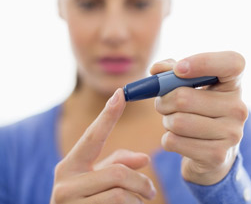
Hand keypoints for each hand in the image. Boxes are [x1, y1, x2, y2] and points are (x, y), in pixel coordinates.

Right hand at [50, 89, 155, 203]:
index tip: (120, 93)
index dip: (108, 115)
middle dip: (142, 184)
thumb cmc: (86, 203)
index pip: (92, 136)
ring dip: (138, 200)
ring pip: (122, 195)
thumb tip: (144, 158)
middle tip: (151, 191)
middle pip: (119, 173)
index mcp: (69, 167)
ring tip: (140, 203)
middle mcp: (65, 184)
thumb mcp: (97, 182)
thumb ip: (116, 165)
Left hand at [150, 51, 247, 184]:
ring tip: (174, 123)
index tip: (178, 69)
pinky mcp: (217, 156)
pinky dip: (167, 140)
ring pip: (177, 122)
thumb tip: (156, 70)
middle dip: (164, 101)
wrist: (213, 153)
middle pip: (183, 98)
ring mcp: (231, 134)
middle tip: (165, 104)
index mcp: (234, 84)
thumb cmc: (198, 111)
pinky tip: (179, 139)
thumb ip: (171, 72)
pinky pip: (174, 141)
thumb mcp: (190, 88)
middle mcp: (238, 108)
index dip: (203, 62)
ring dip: (166, 121)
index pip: (233, 63)